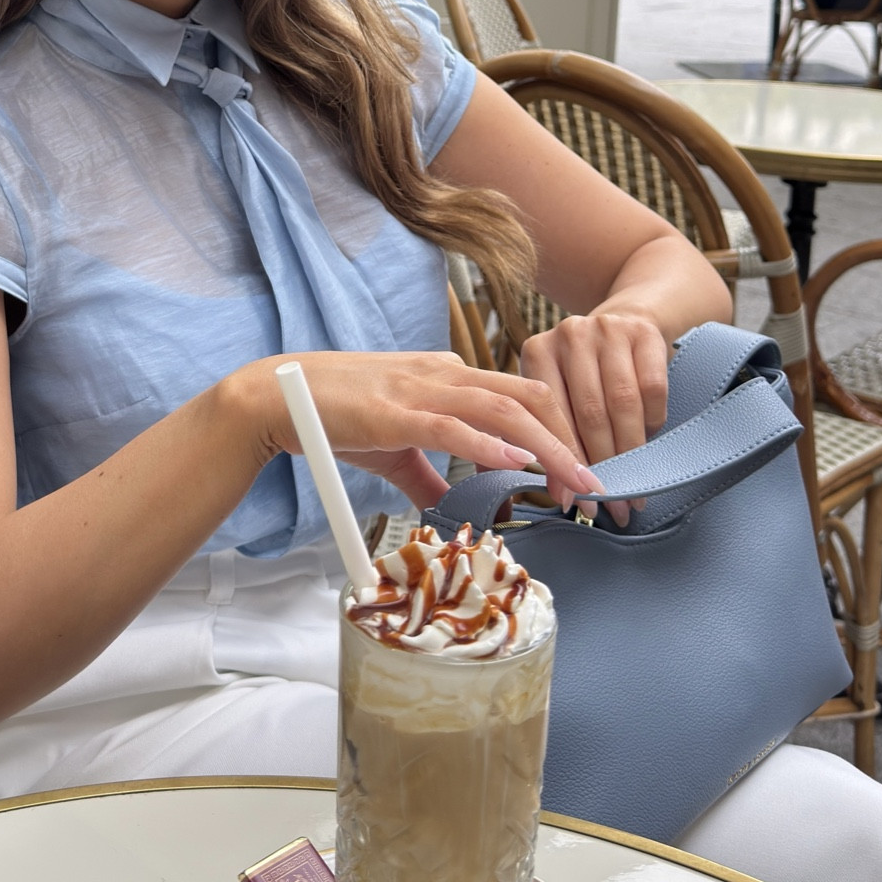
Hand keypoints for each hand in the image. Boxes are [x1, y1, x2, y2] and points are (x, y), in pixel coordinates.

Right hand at [243, 351, 607, 514]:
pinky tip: (517, 465)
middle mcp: (445, 374)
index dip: (561, 434)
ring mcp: (422, 390)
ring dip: (546, 448)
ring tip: (576, 482)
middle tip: (599, 485)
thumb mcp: (396, 447)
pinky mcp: (396, 413)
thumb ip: (430, 475)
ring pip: (502, 411)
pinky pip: (453, 426)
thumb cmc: (338, 416)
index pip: (523, 398)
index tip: (583, 475)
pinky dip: (490, 445)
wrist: (282, 396)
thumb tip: (454, 507)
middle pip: (529, 400)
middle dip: (571, 442)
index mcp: (450, 377)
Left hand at [517, 312, 671, 525]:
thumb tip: (549, 490)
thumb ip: (544, 430)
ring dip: (630, 453)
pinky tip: (648, 442)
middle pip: (589, 413)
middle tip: (612, 505)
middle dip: (602, 465)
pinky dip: (652, 423)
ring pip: (622, 404)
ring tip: (634, 488)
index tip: (576, 500)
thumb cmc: (583, 372)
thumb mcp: (554, 389)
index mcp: (537, 352)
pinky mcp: (644, 334)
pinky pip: (653, 390)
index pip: (551, 415)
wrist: (625, 320)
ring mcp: (608, 330)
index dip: (564, 462)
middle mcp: (569, 335)